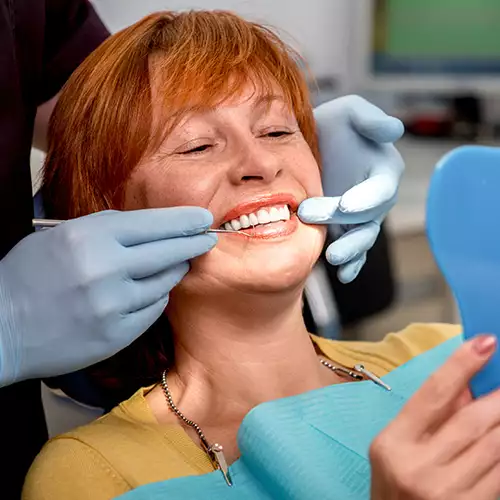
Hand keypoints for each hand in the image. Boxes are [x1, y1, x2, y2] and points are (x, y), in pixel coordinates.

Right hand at [0, 208, 216, 385]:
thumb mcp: (61, 237)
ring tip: (178, 263)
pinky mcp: (116, 334)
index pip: (153, 223)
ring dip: (174, 270)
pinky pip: (153, 309)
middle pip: (168, 251)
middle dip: (193, 243)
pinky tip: (152, 291)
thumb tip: (151, 229)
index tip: (203, 218)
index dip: (183, 220)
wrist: (2, 328)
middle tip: (207, 239)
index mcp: (89, 236)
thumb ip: (106, 230)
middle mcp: (105, 268)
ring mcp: (113, 304)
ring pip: (165, 282)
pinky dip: (156, 298)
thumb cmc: (27, 276)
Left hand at [298, 95, 404, 282]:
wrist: (309, 145)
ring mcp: (360, 217)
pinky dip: (351, 264)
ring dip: (351, 250)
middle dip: (343, 221)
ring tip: (333, 258)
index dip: (367, 198)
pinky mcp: (345, 229)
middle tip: (310, 216)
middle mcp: (375, 197)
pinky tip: (342, 275)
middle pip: (367, 217)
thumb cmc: (332, 125)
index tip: (346, 204)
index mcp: (383, 170)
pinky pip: (353, 250)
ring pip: (362, 238)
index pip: (381, 188)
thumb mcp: (349, 112)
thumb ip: (370, 119)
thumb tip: (394, 130)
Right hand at [370, 335, 499, 499]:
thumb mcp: (398, 445)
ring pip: (496, 447)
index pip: (433, 394)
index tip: (485, 342)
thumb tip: (466, 383)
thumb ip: (428, 414)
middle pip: (472, 420)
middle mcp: (418, 467)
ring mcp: (446, 492)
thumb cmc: (393, 483)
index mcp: (393, 443)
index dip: (461, 365)